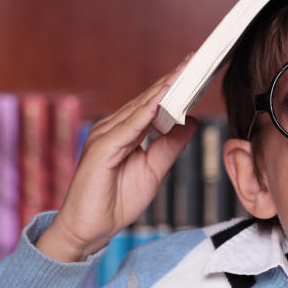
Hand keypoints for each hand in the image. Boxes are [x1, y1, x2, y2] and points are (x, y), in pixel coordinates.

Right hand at [36, 59, 198, 261]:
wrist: (90, 229)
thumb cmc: (116, 200)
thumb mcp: (154, 170)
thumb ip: (171, 145)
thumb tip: (192, 120)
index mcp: (127, 130)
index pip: (156, 102)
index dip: (176, 85)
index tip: (198, 67)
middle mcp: (114, 127)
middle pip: (149, 97)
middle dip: (173, 78)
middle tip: (196, 58)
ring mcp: (105, 135)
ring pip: (140, 106)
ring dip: (163, 88)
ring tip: (185, 71)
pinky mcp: (101, 149)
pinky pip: (128, 127)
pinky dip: (145, 112)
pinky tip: (161, 100)